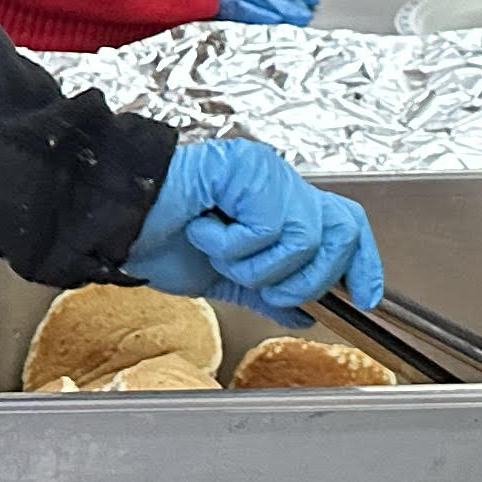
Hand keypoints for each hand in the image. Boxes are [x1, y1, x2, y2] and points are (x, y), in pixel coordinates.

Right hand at [125, 138, 382, 321]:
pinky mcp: (248, 167)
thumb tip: (306, 314)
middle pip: (339, 231)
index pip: (346, 224)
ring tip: (218, 251)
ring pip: (304, 237)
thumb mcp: (223, 278)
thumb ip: (266, 293)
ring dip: (257, 265)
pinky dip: (233, 245)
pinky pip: (268, 225)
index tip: (366, 298)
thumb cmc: (159, 238)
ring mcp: (267, 172)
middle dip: (305, 276)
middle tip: (258, 281)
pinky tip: (203, 229)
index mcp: (281, 205)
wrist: (115, 221)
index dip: (364, 263)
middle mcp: (281, 184)